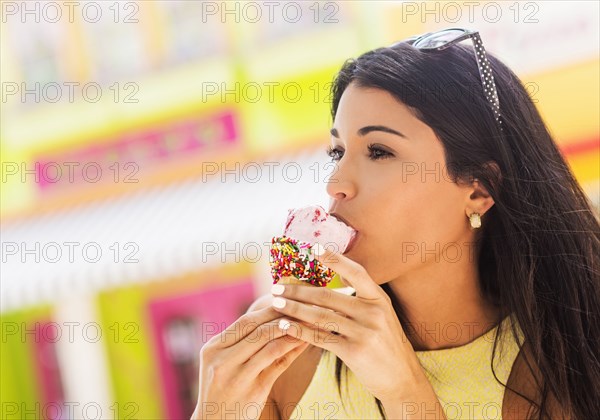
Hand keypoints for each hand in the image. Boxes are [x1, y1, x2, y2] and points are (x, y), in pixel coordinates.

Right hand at [192, 305, 309, 418]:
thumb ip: (244, 342)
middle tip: (304, 307)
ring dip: (292, 331)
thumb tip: (274, 317)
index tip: (288, 300)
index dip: (268, 309)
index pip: (245, 322)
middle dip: (283, 316)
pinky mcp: (253, 390)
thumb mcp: (224, 364)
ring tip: (308, 322)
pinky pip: (278, 364)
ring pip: (269, 345)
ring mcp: (237, 376)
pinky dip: (293, 350)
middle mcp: (221, 360)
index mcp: (213, 349)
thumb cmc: (223, 391)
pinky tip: (305, 343)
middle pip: (257, 330)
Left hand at [269, 245, 424, 402]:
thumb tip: (337, 277)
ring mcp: (365, 332)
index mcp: (379, 298)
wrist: (402, 378)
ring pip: (321, 316)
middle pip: (328, 296)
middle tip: (276, 286)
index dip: (334, 259)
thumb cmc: (385, 344)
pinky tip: (285, 326)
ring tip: (276, 303)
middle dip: (298, 290)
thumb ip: (361, 298)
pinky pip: (321, 338)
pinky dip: (300, 331)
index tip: (313, 248)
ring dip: (294, 308)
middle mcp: (374, 312)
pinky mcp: (354, 352)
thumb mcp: (382, 315)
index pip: (356, 272)